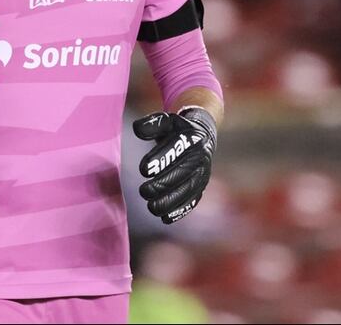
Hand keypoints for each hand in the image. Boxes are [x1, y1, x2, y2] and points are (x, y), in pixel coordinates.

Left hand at [132, 107, 216, 223]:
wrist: (201, 136)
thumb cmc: (176, 129)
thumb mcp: (165, 122)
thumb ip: (152, 124)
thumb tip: (137, 129)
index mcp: (191, 137)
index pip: (176, 148)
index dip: (160, 159)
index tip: (142, 170)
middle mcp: (200, 156)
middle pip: (182, 173)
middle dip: (162, 184)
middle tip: (143, 192)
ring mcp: (203, 173)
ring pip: (188, 190)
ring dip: (170, 201)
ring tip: (152, 207)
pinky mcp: (201, 187)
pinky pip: (192, 200)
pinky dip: (180, 211)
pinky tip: (165, 218)